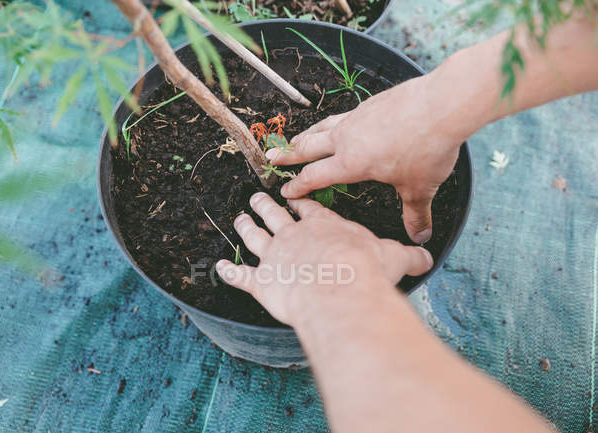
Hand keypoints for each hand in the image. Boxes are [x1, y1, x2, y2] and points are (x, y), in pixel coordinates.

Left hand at [215, 192, 432, 325]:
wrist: (340, 289)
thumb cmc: (365, 270)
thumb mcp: (395, 258)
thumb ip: (410, 256)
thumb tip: (430, 257)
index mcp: (323, 225)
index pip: (310, 207)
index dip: (301, 200)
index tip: (293, 194)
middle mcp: (294, 234)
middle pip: (275, 213)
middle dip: (265, 204)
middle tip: (257, 196)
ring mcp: (275, 255)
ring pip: (254, 235)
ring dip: (245, 226)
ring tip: (239, 218)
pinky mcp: (262, 281)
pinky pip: (241, 275)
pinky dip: (230, 272)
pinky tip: (220, 268)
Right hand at [266, 76, 466, 243]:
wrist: (442, 104)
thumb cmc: (427, 148)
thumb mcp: (419, 187)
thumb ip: (415, 213)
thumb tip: (420, 237)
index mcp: (351, 162)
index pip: (314, 176)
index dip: (297, 186)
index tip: (284, 191)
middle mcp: (347, 138)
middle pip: (308, 147)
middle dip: (288, 155)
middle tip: (270, 157)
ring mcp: (357, 118)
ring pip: (322, 128)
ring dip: (306, 135)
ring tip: (296, 139)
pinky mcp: (370, 104)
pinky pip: (343, 115)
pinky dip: (332, 123)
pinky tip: (338, 124)